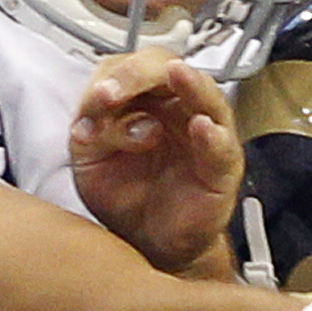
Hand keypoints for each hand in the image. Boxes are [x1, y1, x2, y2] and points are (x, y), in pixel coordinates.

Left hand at [70, 48, 241, 278]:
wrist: (148, 243)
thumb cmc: (127, 196)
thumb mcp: (91, 162)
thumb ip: (88, 132)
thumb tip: (90, 116)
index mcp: (142, 101)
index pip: (128, 68)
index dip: (110, 78)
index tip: (95, 101)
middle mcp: (176, 109)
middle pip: (166, 67)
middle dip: (137, 73)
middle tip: (111, 94)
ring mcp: (203, 135)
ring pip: (206, 94)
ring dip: (189, 83)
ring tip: (176, 74)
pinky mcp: (223, 168)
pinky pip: (223, 146)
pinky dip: (213, 135)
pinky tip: (201, 128)